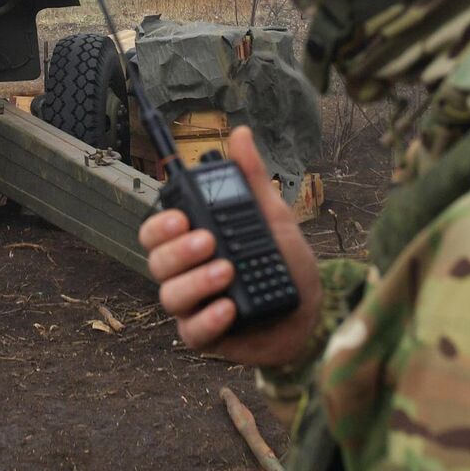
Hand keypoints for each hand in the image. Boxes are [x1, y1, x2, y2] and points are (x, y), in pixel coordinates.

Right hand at [138, 126, 322, 367]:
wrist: (313, 312)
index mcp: (191, 242)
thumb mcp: (272, 216)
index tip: (182, 217)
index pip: (156, 232)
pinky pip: (193, 332)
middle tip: (209, 241)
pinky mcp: (208, 337)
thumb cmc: (285, 263)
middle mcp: (185, 274)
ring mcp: (194, 307)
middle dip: (178, 251)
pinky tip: (227, 309)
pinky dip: (208, 320)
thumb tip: (241, 133)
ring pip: (171, 296)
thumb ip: (251, 178)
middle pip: (157, 262)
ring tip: (227, 271)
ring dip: (195, 282)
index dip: (160, 224)